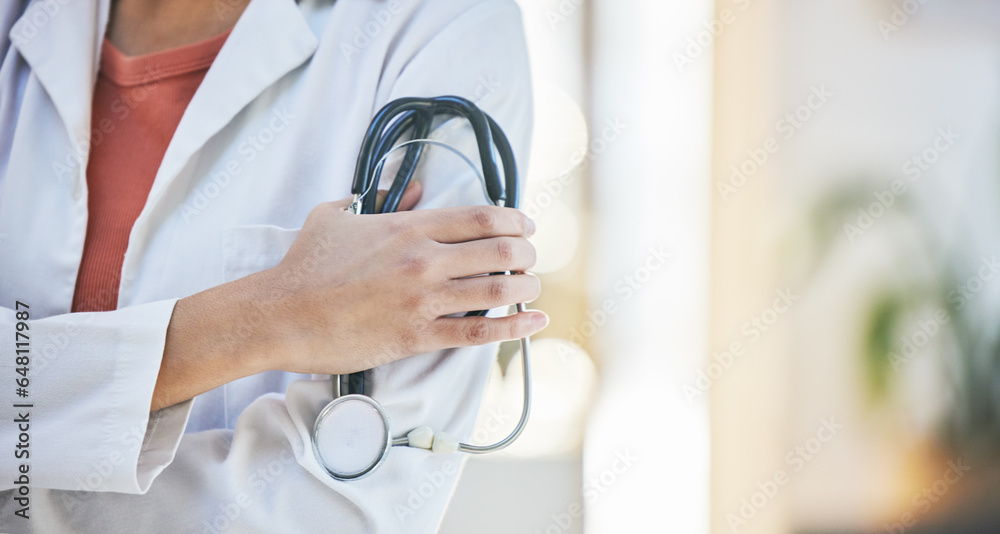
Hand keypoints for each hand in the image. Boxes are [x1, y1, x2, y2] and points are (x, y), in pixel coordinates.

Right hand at [255, 181, 546, 374]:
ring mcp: (423, 300)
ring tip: (532, 288)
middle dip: (526, 254)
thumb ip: (381, 199)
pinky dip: (513, 329)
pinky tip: (534, 324)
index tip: (527, 227)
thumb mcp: (337, 216)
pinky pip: (478, 334)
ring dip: (524, 288)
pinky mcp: (417, 336)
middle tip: (531, 259)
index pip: (482, 218)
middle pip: (499, 252)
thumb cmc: (306, 264)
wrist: (281, 314)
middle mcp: (424, 261)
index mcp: (409, 228)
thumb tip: (415, 187)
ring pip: (496, 291)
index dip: (516, 221)